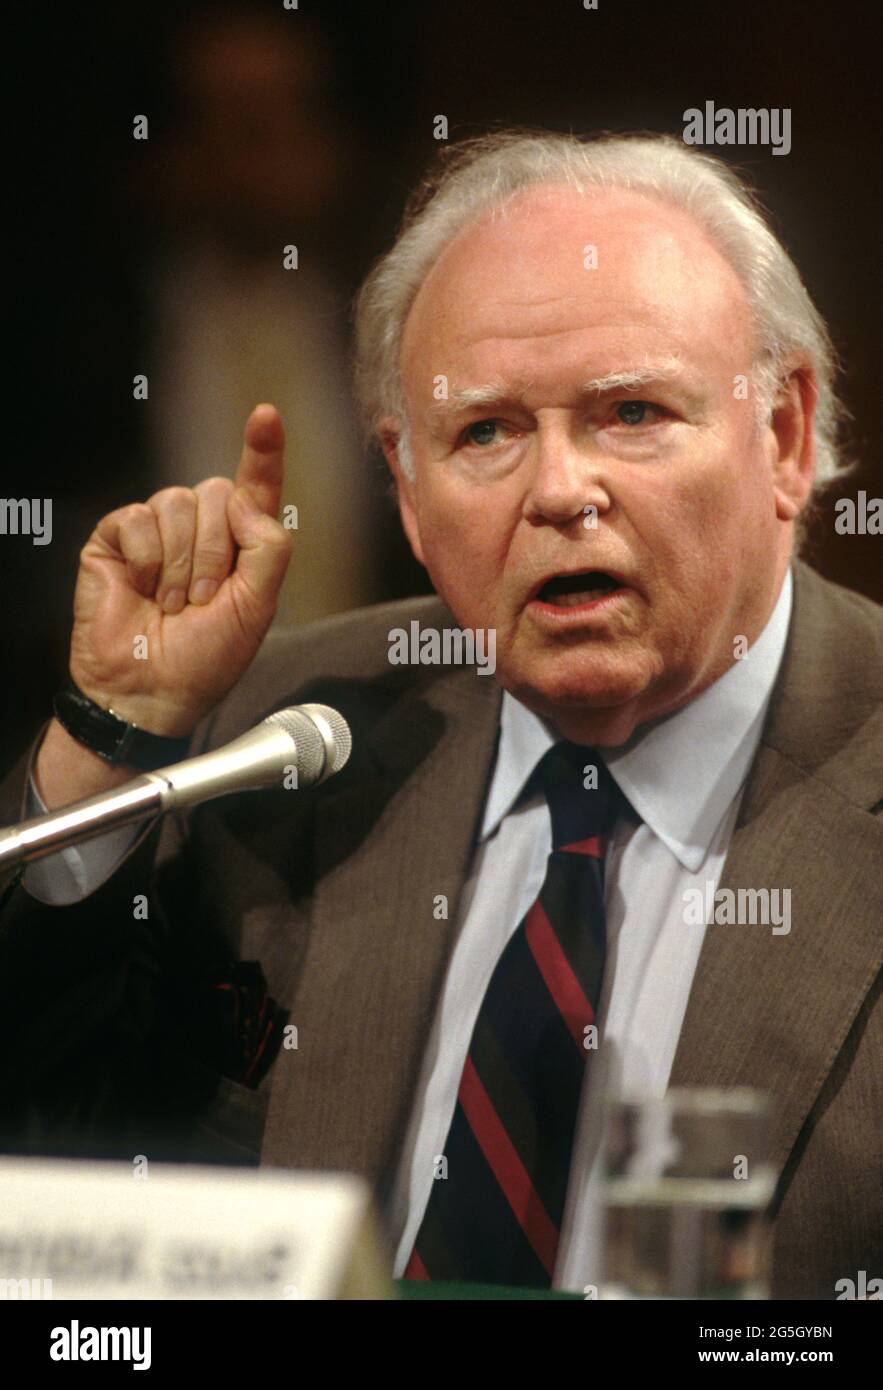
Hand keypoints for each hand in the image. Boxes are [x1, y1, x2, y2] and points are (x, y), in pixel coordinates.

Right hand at [68, 404, 292, 736]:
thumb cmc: (205, 659)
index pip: (254, 487)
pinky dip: (146, 557)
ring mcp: (157, 531)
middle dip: (215, 551)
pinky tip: (143, 587)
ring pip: (179, 502)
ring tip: (173, 602)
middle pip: (217, 492)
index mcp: (240, 544)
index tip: (265, 415)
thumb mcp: (257, 608)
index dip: (262, 451)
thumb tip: (244, 498)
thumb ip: (269, 548)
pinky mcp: (117, 537)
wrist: (150, 691)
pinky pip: (139, 517)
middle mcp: (200, 530)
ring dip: (181, 561)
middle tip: (202, 599)